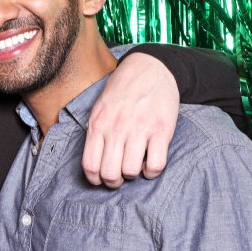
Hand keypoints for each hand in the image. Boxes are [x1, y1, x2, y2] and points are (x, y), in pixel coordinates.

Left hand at [83, 52, 178, 187]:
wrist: (150, 68)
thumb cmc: (122, 91)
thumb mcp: (99, 108)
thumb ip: (95, 132)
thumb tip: (94, 161)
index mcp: (98, 125)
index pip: (90, 165)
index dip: (95, 179)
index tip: (101, 179)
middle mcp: (116, 129)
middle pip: (109, 173)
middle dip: (114, 182)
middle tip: (119, 176)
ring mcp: (139, 130)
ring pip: (131, 172)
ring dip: (133, 175)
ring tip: (135, 166)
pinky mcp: (161, 131)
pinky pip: (156, 165)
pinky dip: (152, 171)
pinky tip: (150, 163)